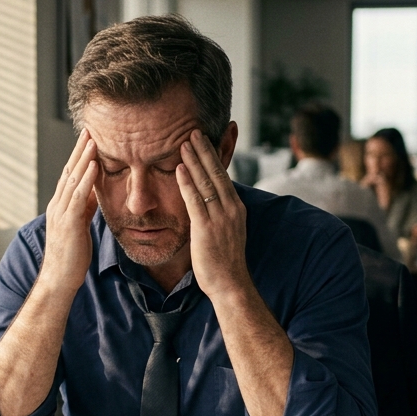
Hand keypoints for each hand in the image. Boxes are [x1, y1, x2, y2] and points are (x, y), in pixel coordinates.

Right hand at [40, 129, 99, 296]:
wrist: (59, 280)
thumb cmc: (71, 257)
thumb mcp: (80, 227)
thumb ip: (85, 209)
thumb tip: (95, 193)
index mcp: (61, 206)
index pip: (70, 176)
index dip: (79, 157)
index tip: (88, 139)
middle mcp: (57, 205)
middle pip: (68, 171)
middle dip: (79, 150)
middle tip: (89, 129)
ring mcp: (61, 213)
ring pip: (72, 179)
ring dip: (83, 158)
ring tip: (93, 139)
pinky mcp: (68, 222)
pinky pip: (78, 196)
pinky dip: (86, 178)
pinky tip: (94, 164)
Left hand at [176, 130, 250, 301]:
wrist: (230, 284)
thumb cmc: (224, 262)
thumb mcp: (225, 232)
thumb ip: (217, 215)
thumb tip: (208, 203)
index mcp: (236, 208)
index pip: (222, 176)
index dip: (212, 156)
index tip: (203, 140)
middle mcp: (231, 208)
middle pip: (216, 173)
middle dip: (204, 150)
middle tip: (193, 130)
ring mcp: (220, 217)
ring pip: (206, 182)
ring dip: (194, 160)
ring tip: (184, 141)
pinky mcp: (206, 228)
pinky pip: (195, 200)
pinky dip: (187, 182)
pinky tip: (180, 168)